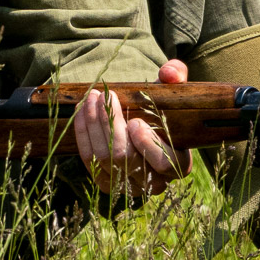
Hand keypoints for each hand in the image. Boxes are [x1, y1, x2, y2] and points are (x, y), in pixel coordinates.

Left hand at [73, 60, 193, 197]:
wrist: (144, 122)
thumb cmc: (162, 107)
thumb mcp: (173, 89)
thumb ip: (177, 76)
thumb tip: (168, 73)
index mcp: (178, 163)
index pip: (164, 163)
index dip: (147, 144)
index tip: (135, 121)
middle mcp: (154, 182)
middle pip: (126, 158)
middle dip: (110, 124)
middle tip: (104, 96)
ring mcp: (128, 186)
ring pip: (104, 158)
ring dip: (94, 125)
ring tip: (91, 98)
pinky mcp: (106, 182)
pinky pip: (89, 159)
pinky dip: (83, 134)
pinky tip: (82, 112)